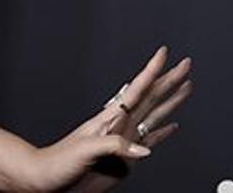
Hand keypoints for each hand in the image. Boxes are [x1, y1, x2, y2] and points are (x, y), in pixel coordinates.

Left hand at [28, 45, 193, 192]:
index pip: (136, 89)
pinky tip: (172, 125)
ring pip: (154, 113)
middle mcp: (119, 125)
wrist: (47, 179)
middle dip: (169, 80)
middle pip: (151, 96)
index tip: (163, 53)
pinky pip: (150, 137)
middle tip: (185, 64)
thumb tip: (143, 148)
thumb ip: (113, 146)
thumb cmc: (58, 163)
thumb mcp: (85, 150)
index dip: (151, 71)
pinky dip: (164, 130)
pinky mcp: (125, 156)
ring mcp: (123, 139)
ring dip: (171, 100)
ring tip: (185, 87)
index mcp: (109, 119)